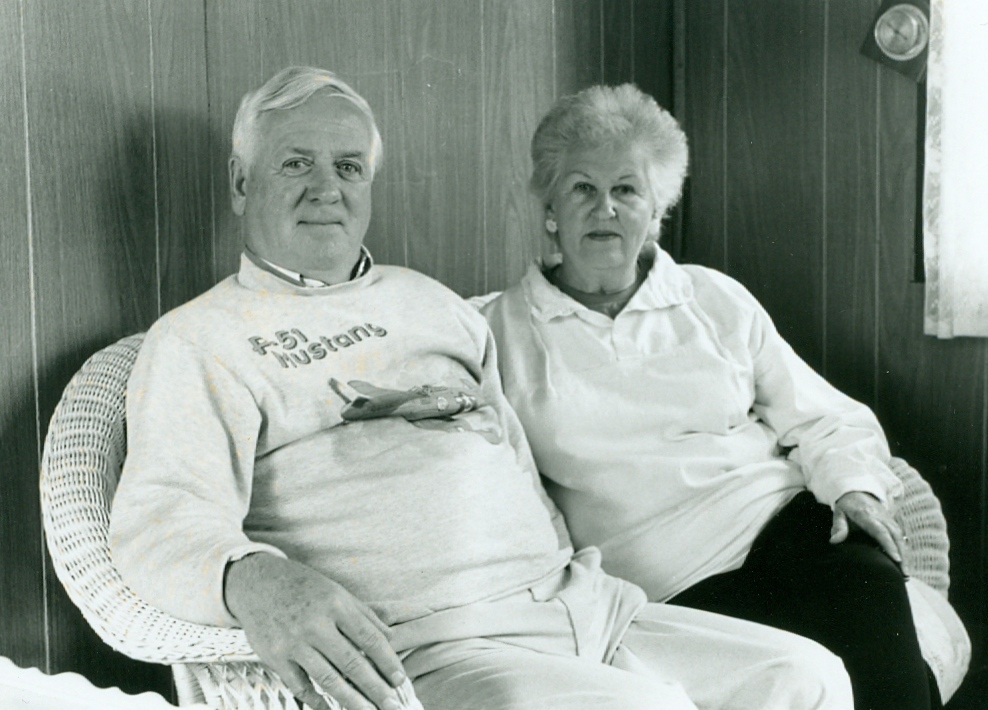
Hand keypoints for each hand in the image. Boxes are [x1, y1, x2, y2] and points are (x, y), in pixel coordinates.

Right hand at [224, 553, 406, 709]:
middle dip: (376, 688)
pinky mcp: (274, 656)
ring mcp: (293, 642)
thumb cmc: (304, 587)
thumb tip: (391, 639)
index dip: (388, 662)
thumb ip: (364, 615)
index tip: (401, 680)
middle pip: (353, 663)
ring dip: (352, 701)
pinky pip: (300, 686)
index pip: (370, 638)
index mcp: (336, 604)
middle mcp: (316, 624)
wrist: (257, 581)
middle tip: (393, 705)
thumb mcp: (337, 592)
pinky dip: (316, 702)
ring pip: (328, 680)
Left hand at [830, 491, 908, 573]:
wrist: (858, 492)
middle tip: (904, 573)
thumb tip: (834, 541)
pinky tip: (905, 565)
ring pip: (901, 538)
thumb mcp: (839, 512)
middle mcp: (882, 518)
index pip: (881, 531)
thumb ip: (838, 526)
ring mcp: (889, 520)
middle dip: (902, 555)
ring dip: (906, 555)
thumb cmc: (847, 505)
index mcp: (868, 515)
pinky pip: (901, 538)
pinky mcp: (893, 524)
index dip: (889, 545)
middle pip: (896, 537)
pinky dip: (904, 551)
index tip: (896, 559)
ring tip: (906, 574)